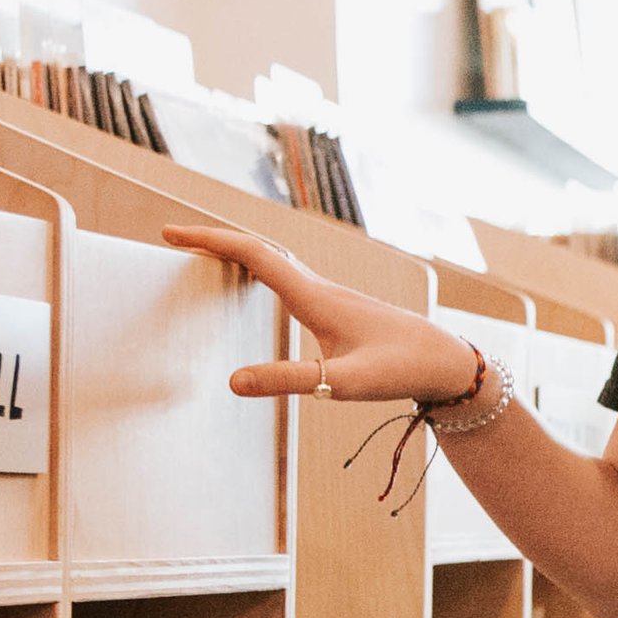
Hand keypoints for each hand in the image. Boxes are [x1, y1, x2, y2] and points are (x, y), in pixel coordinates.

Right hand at [161, 224, 482, 408]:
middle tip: (176, 238)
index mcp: (312, 296)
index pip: (250, 254)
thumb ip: (288, 381)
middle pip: (259, 250)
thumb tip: (232, 382)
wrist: (448, 361)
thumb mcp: (343, 382)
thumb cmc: (401, 369)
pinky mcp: (342, 309)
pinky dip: (264, 268)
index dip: (208, 241)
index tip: (168, 234)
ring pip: (277, 259)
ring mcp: (332, 296)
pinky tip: (263, 280)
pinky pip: (292, 276)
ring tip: (207, 252)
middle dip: (215, 240)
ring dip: (239, 250)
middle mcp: (319, 287)